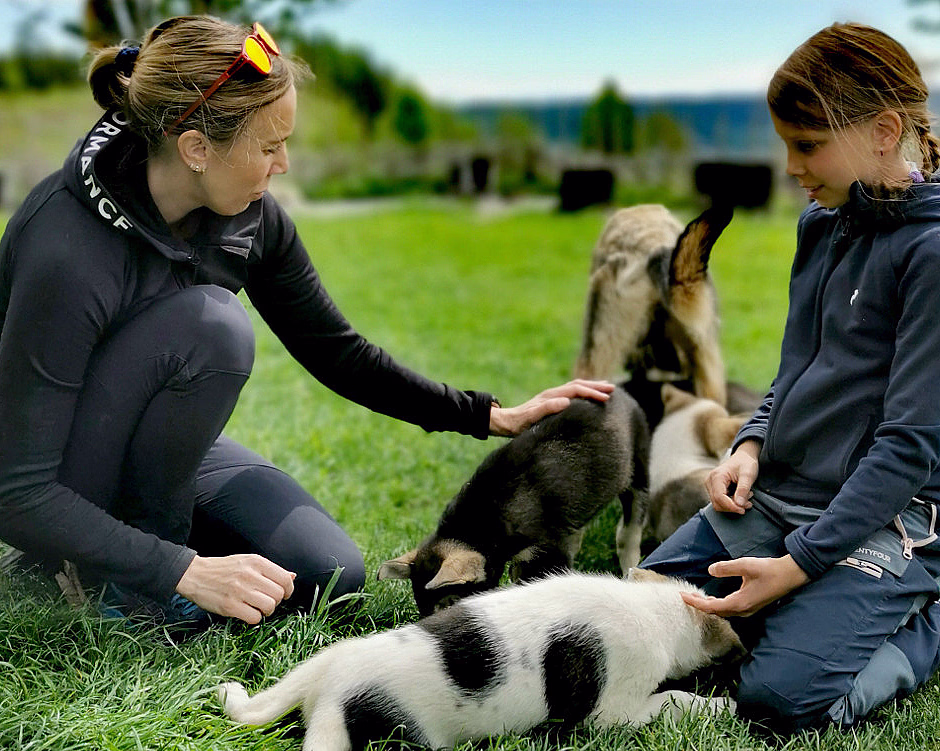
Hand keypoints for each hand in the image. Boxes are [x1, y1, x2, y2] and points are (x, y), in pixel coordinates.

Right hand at [175, 554, 295, 623]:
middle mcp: (249, 575)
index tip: (283, 594)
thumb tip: (292, 576)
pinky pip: (254, 618)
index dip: (288, 590)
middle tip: (266, 601)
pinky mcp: (230, 606)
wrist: (194, 574)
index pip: (284, 579)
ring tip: (258, 608)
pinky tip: (247, 613)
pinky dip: (254, 618)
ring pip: (269, 606)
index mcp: (256, 562)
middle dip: (276, 601)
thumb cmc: (222, 568)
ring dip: (266, 611)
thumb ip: (270, 569)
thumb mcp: (247, 561)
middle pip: (278, 594)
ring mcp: (240, 591)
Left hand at [489, 379, 614, 436]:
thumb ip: (547, 409)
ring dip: (591, 386)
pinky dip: (583, 391)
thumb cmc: (518, 424)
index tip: (606, 398)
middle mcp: (552, 393)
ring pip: (575, 387)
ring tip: (605, 388)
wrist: (505, 422)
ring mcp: (552, 396)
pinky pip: (571, 393)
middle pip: (578, 385)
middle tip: (613, 388)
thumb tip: (566, 401)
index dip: (592, 393)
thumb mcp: (531, 418)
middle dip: (596, 386)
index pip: (576, 390)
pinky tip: (587, 396)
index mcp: (551, 396)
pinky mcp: (551, 401)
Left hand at [680, 555, 809, 616]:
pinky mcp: (752, 606)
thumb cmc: (769, 570)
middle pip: (716, 612)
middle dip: (699, 605)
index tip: (682, 596)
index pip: (711, 607)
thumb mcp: (745, 565)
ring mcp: (749, 610)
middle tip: (685, 596)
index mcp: (739, 603)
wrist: (790, 574)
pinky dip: (718, 605)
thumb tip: (710, 570)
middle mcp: (743, 610)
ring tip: (696, 597)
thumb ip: (726, 568)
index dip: (695, 602)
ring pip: (723, 612)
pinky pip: (730, 609)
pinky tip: (714, 598)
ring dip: (709, 605)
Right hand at [705, 439, 760, 513]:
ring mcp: (711, 485)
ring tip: (746, 498)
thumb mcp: (748, 475)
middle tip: (748, 503)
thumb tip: (739, 504)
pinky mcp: (714, 489)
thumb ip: (743, 489)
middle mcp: (710, 481)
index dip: (731, 506)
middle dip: (733, 507)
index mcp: (717, 476)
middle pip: (717, 503)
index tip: (743, 510)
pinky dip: (731, 503)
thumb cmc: (746, 463)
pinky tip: (741, 497)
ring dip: (733, 506)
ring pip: (719, 504)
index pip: (719, 497)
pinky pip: (720, 501)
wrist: (743, 457)